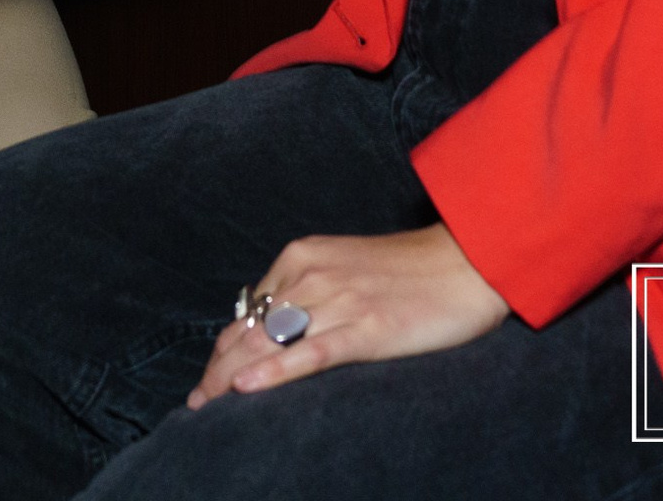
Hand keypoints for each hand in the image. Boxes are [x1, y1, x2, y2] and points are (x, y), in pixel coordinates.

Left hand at [186, 226, 508, 408]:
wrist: (467, 262)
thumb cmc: (409, 271)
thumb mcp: (346, 268)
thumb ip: (310, 291)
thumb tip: (273, 325)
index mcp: (303, 257)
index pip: (248, 312)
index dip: (222, 348)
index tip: (207, 379)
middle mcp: (312, 275)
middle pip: (249, 330)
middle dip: (217, 368)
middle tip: (196, 402)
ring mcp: (339, 301)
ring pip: (271, 343)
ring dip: (232, 376)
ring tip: (208, 406)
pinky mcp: (368, 328)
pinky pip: (312, 353)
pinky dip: (276, 371)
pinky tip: (249, 388)